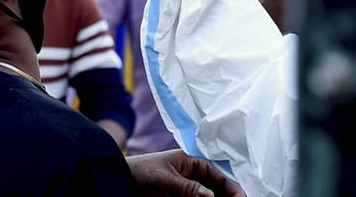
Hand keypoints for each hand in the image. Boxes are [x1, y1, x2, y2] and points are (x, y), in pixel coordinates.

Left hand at [126, 149, 245, 196]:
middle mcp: (195, 174)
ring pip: (211, 196)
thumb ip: (187, 187)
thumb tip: (210, 196)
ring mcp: (190, 187)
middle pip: (219, 188)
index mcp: (193, 161)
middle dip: (229, 196)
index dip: (233, 187)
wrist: (122, 179)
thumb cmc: (142, 171)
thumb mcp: (165, 178)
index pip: (220, 175)